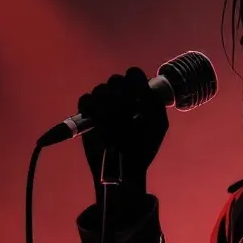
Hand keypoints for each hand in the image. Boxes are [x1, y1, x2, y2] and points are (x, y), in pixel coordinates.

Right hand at [77, 67, 167, 205]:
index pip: (134, 74)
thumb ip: (154, 102)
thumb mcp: (157, 124)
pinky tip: (96, 120)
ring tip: (111, 121)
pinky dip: (90, 107)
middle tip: (124, 111)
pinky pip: (85, 99)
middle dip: (120, 94)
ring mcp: (103, 104)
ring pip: (100, 89)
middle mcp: (121, 96)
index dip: (134, 81)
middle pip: (116, 79)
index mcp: (139, 95)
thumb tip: (139, 87)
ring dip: (106, 103)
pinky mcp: (88, 113)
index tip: (137, 97)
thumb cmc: (144, 146)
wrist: (124, 168)